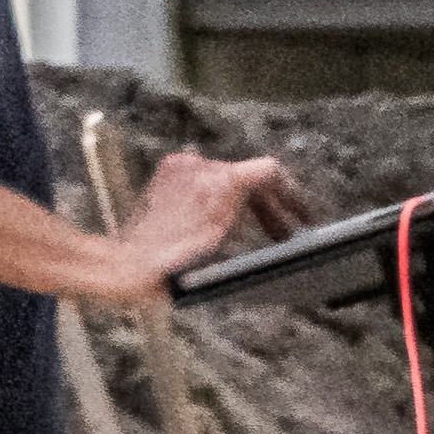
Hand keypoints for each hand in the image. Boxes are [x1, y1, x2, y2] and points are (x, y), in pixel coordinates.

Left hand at [81, 150, 292, 304]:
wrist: (129, 266)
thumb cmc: (174, 264)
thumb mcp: (231, 241)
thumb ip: (256, 214)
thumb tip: (280, 204)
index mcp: (219, 180)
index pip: (269, 171)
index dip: (292, 194)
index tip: (303, 214)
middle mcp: (199, 167)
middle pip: (250, 177)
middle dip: (272, 206)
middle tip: (286, 233)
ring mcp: (180, 171)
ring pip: (230, 180)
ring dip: (249, 205)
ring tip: (262, 233)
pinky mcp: (168, 179)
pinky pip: (208, 183)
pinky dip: (225, 201)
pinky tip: (231, 226)